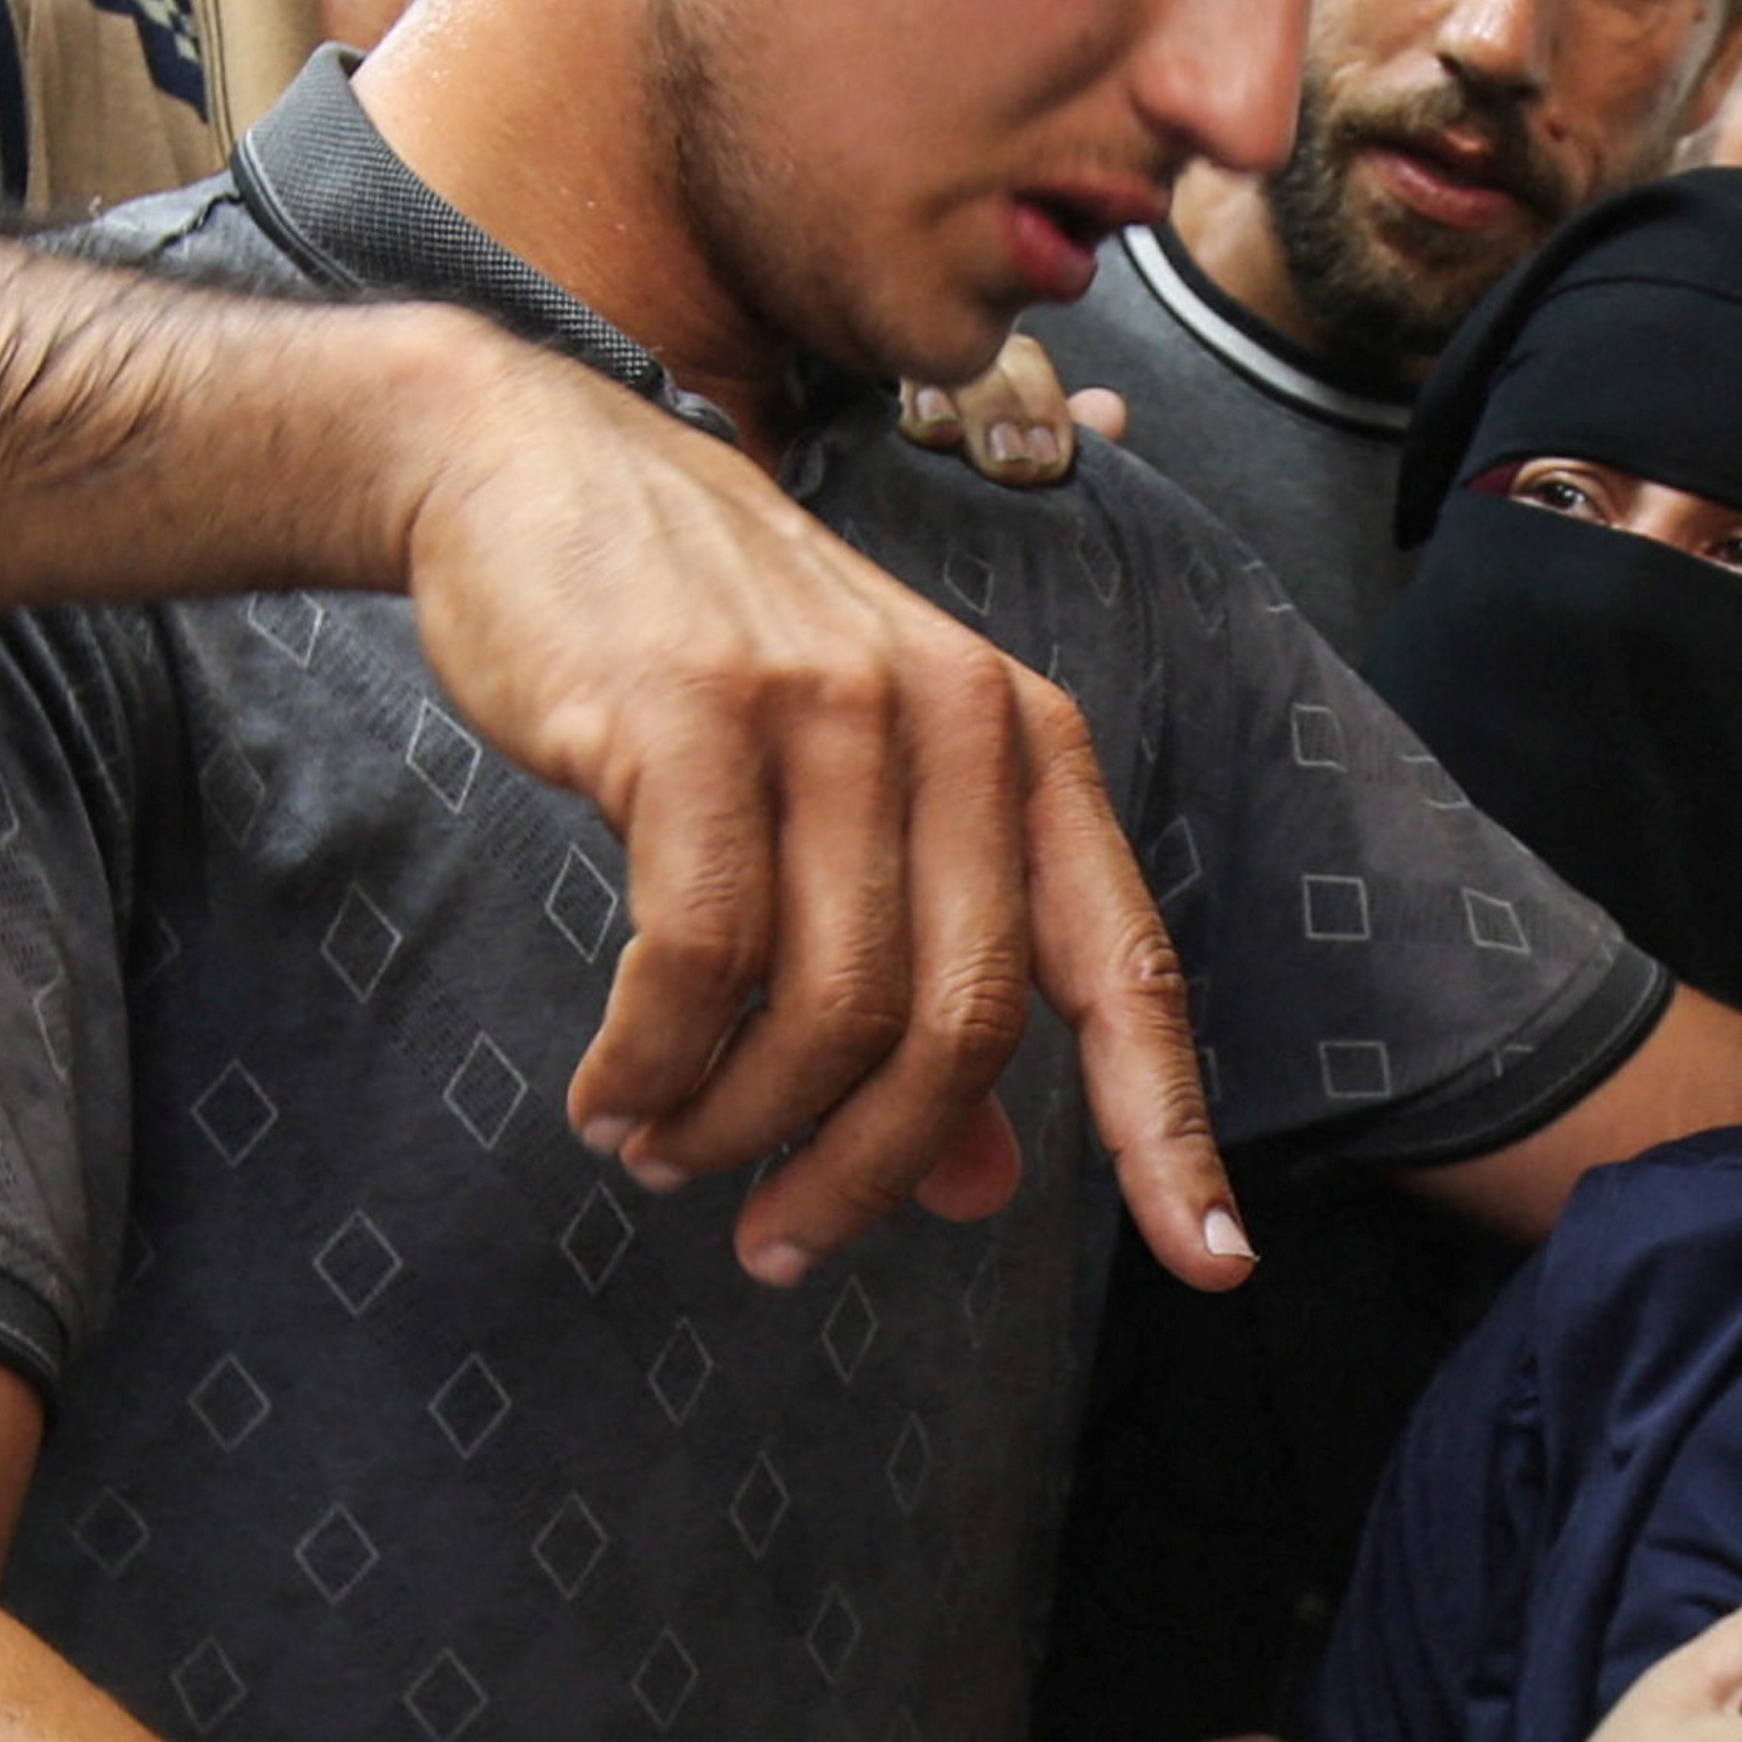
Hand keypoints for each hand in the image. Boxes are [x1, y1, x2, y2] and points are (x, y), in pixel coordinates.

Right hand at [381, 334, 1247, 1298]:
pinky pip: (696, 956)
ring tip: (662, 1157)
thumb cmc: (689, 660)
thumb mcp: (839, 803)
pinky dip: (651, 1067)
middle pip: (957, 1024)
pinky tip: (610, 1100)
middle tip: (776, 1250)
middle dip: (863, 1174)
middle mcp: (954, 716)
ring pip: (826, 1006)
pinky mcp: (696, 712)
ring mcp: (829, 705)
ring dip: (733, 1128)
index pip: (1123, 966)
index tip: (1216, 1268)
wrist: (525, 472)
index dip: (1172, 1128)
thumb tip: (983, 1191)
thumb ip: (921, 986)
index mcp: (1021, 743)